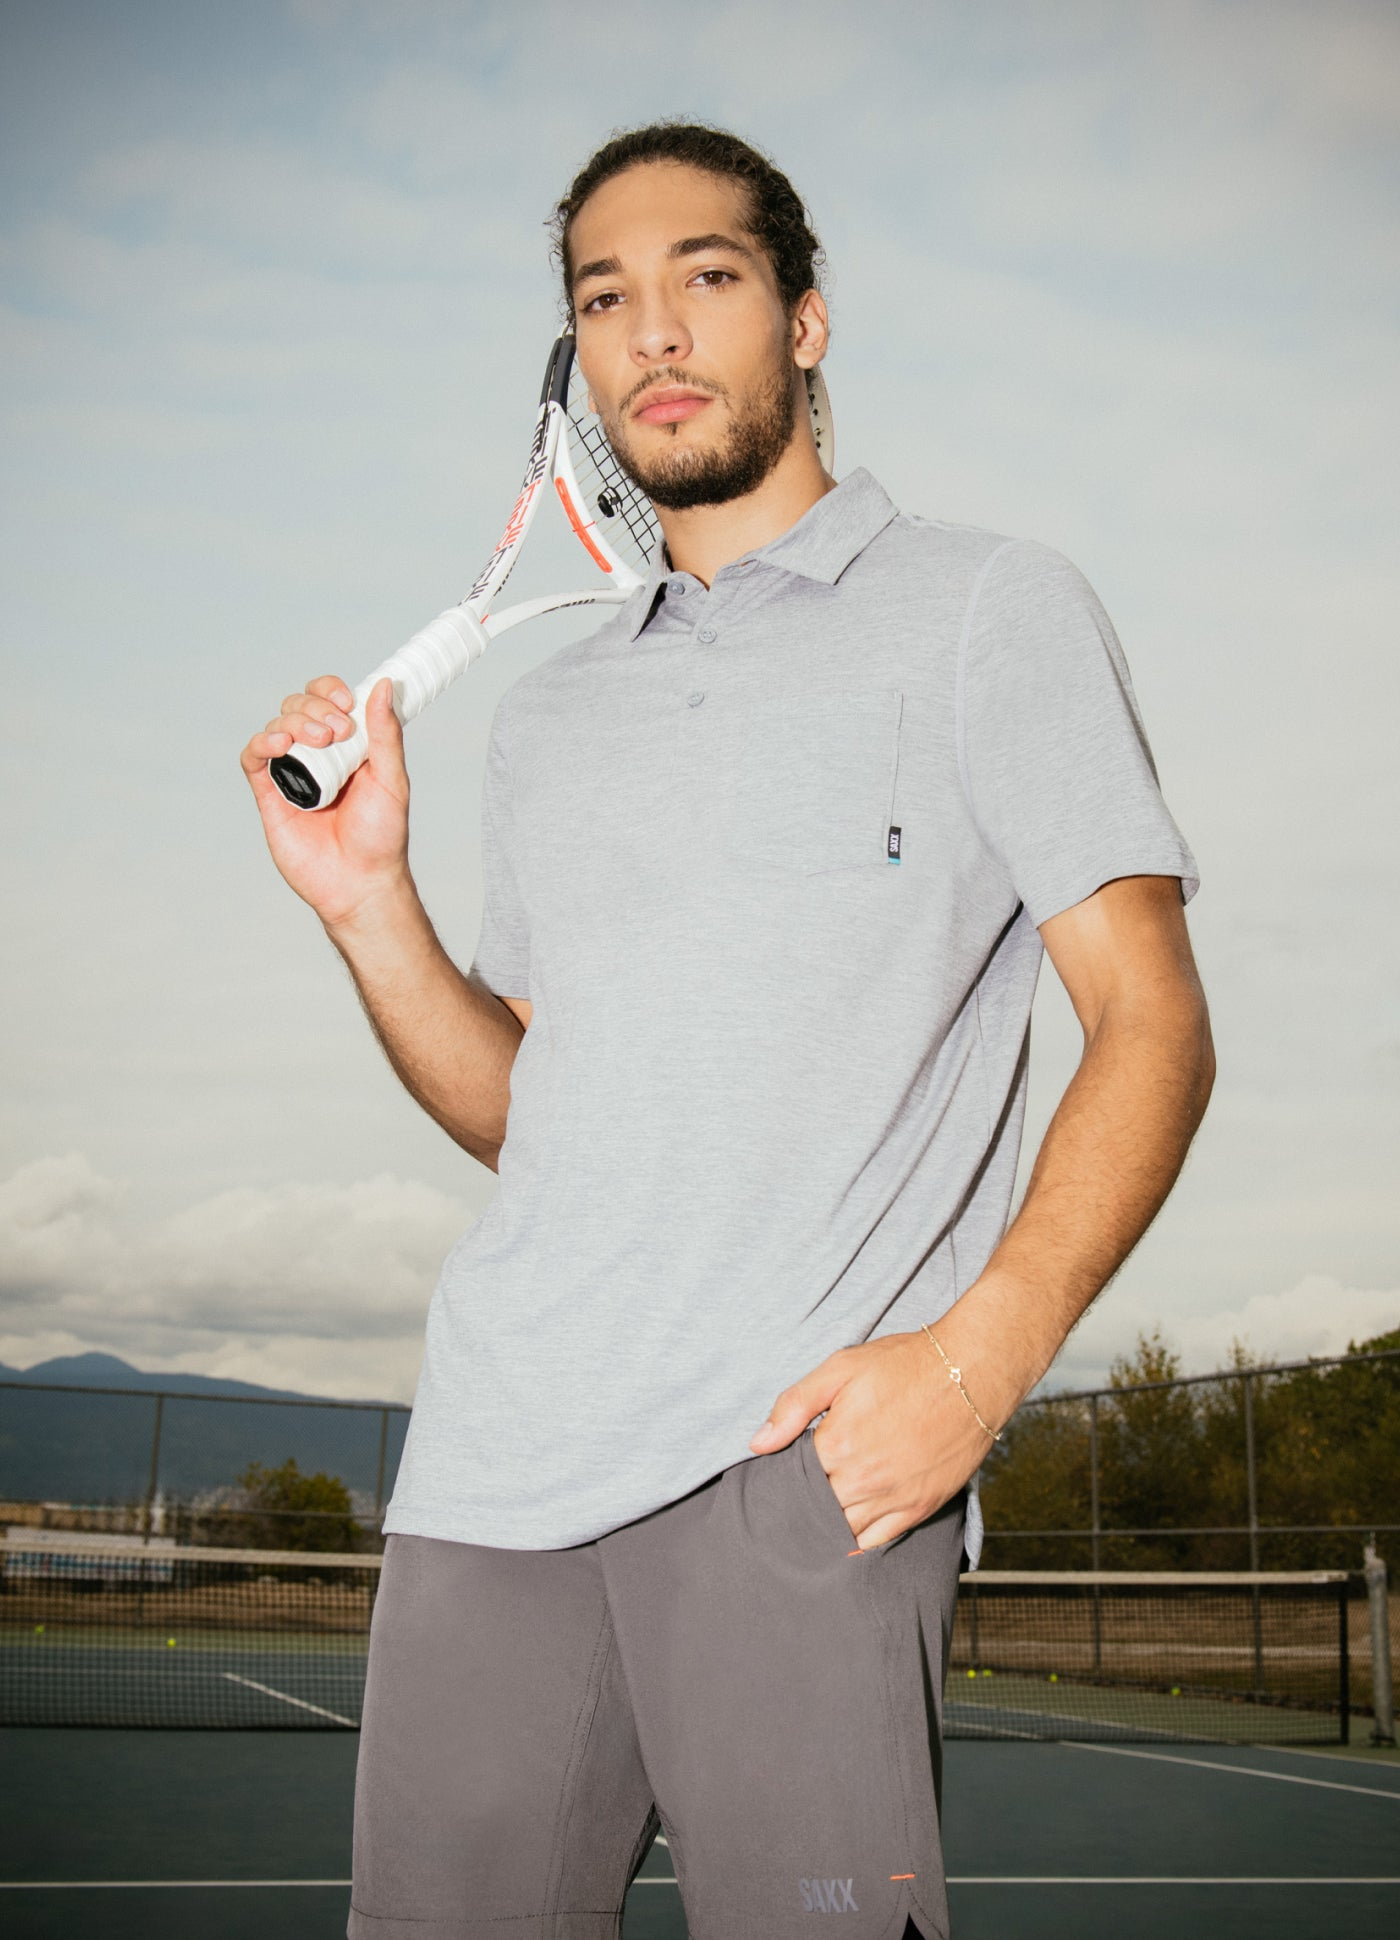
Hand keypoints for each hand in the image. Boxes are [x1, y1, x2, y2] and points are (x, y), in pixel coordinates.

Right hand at [239, 675, 411, 929]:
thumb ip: (386, 733)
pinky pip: (253, 757)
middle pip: (299, 706)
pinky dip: (262, 742)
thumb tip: (384, 685)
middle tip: (337, 732)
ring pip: (277, 725)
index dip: (330, 691)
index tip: (346, 704)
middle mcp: (317, 755)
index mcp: (347, 746)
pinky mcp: (270, 794)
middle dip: (315, 707)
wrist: (360, 882)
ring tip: (317, 741)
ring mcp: (292, 773)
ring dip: (294, 721)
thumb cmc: (382, 837)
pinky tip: (280, 745)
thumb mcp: (392, 780)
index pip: (329, 700)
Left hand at [747, 1329, 1002, 1550]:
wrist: (972, 1372)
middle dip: (800, 1507)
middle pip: (815, 1510)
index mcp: (837, 1444)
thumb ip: (795, 1405)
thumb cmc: (905, 1365)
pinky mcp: (920, 1507)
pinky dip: (858, 1542)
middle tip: (788, 1503)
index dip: (780, 1480)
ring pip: (843, 1530)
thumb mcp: (841, 1368)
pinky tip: (845, 1536)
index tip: (775, 1478)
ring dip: (826, 1526)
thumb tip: (758, 1444)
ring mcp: (894, 1497)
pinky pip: (879, 1540)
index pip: (791, 1480)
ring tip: (813, 1519)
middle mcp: (864, 1479)